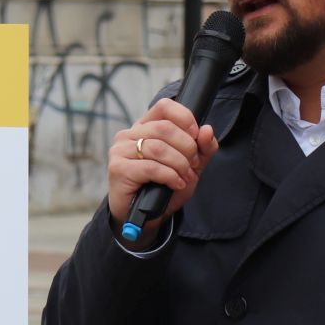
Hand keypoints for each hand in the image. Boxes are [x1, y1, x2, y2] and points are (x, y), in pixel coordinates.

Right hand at [108, 97, 218, 232]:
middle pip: (164, 128)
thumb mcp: (190, 166)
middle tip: (193, 165)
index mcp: (144, 127)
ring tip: (185, 177)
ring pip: (158, 147)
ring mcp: (120, 151)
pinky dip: (170, 176)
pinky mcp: (118, 169)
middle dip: (186, 147)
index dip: (185, 118)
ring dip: (179, 164)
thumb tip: (207, 129)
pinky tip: (175, 184)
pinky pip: (151, 167)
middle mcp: (128, 135)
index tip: (196, 136)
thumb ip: (202, 148)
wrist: (145, 217)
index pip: (164, 107)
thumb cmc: (164, 187)